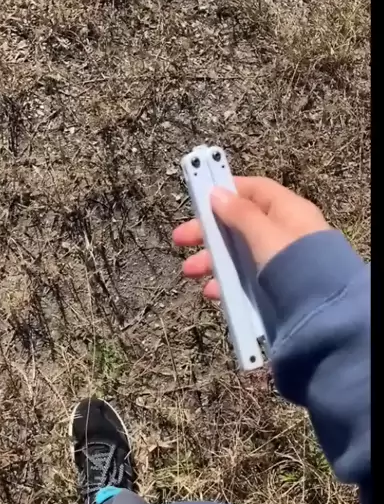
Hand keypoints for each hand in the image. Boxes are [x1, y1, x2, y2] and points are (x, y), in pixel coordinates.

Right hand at [173, 176, 329, 299]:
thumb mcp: (263, 233)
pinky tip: (212, 292)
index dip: (225, 191)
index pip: (253, 190)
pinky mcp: (275, 286)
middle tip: (180, 239)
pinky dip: (227, 283)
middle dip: (208, 232)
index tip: (199, 199)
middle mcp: (283, 232)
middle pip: (239, 224)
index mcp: (287, 210)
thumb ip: (239, 214)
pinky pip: (245, 279)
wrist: (322, 312)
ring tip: (190, 272)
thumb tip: (217, 193)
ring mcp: (279, 260)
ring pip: (238, 254)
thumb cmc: (294, 264)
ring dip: (212, 260)